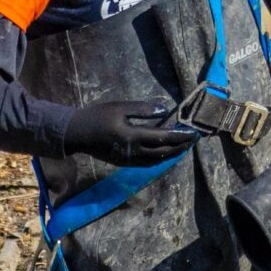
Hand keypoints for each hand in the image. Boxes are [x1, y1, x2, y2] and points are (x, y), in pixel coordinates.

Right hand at [51, 99, 194, 165]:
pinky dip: (160, 158)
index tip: (193, 132)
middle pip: (163, 152)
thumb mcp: (120, 108)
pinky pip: (147, 163)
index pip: (162, 138)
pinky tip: (166, 152)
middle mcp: (133, 152)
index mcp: (132, 136)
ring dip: (172, 154)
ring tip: (183, 146)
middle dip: (180, 147)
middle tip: (193, 140)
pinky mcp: (125, 163)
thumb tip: (164, 110)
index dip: (179, 136)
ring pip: (156, 160)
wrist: (77, 134)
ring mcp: (129, 160)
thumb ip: (142, 109)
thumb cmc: (97, 116)